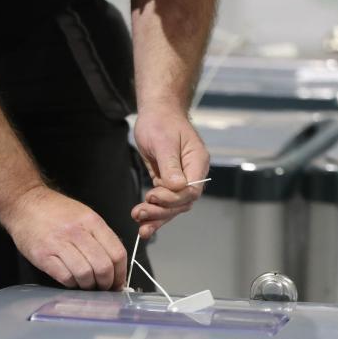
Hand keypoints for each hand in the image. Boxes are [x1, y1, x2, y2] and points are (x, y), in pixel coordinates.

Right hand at [3, 186, 127, 289]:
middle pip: (103, 267)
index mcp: (92, 222)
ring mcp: (59, 244)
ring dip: (89, 285)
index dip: (121, 273)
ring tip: (87, 284)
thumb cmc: (56, 212)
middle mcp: (77, 232)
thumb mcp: (85, 215)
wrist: (25, 203)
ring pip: (85, 275)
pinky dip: (72, 284)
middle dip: (107, 283)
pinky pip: (66, 277)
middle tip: (103, 286)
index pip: (117, 253)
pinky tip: (71, 280)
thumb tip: (115, 266)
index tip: (119, 282)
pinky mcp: (43, 256)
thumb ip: (101, 237)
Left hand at [132, 105, 209, 238]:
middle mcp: (193, 174)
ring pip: (173, 207)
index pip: (192, 190)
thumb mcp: (163, 141)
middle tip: (140, 213)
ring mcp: (182, 181)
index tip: (153, 196)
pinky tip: (143, 225)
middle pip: (182, 202)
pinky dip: (154, 214)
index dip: (173, 198)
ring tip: (139, 223)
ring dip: (156, 217)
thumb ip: (170, 165)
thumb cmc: (161, 121)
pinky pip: (164, 203)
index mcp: (197, 162)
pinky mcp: (169, 185)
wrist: (156, 113)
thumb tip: (178, 186)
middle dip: (162, 211)